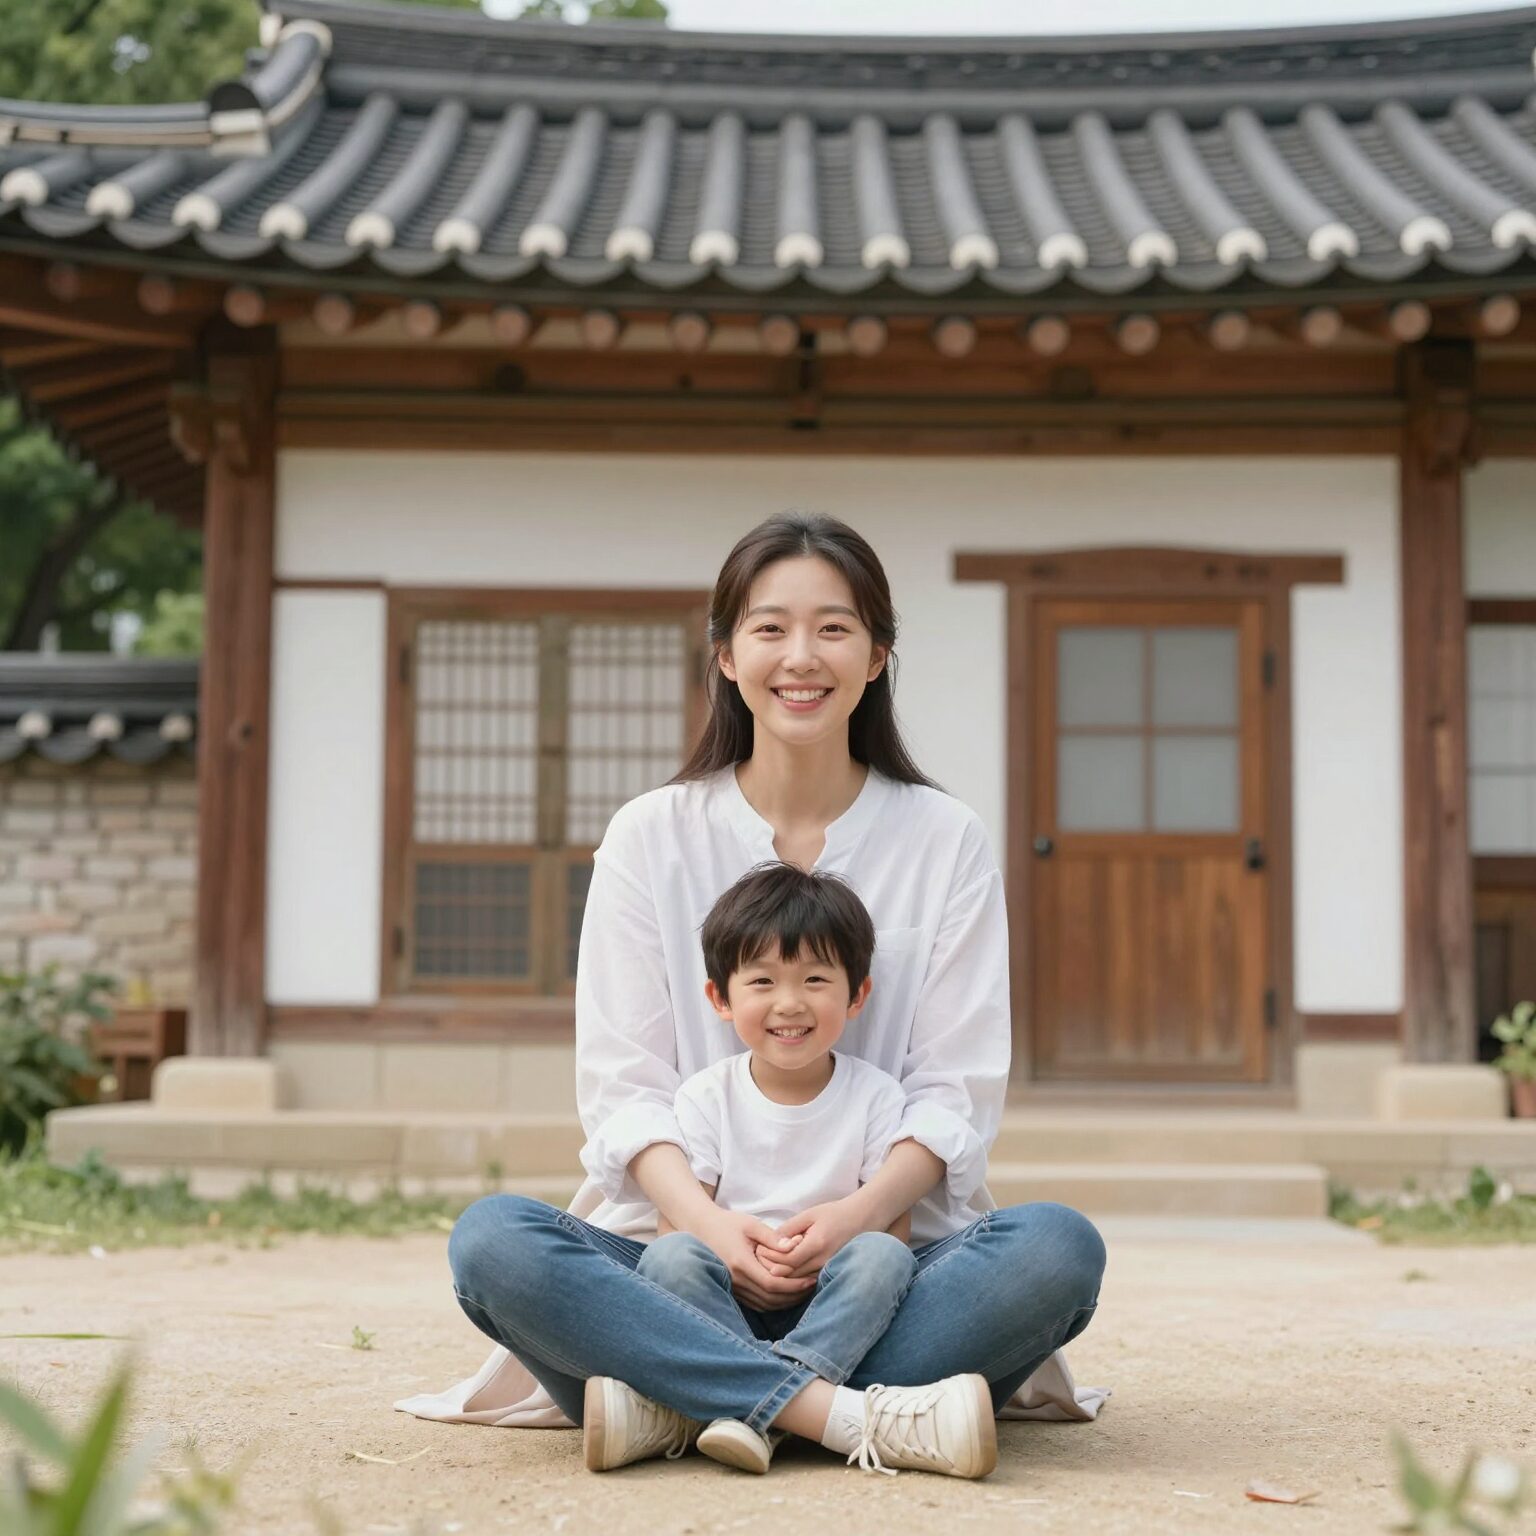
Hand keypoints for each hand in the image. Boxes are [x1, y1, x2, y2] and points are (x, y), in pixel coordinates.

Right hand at [691, 1207, 817, 1311]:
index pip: (772, 1284)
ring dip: (786, 1302)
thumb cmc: (728, 1223)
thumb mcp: (751, 1224)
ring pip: (764, 1305)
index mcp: (741, 1263)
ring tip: (804, 1291)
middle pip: (770, 1299)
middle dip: (794, 1295)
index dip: (793, 1286)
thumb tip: (794, 1246)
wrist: (702, 1228)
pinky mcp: (733, 1291)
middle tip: (813, 1286)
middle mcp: (736, 1280)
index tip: (811, 1280)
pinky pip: (756, 1304)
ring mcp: (733, 1288)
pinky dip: (773, 1303)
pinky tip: (786, 1295)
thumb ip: (773, 1237)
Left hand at [765, 1195, 875, 1280]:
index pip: (786, 1260)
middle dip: (770, 1267)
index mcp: (817, 1244)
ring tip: (766, 1264)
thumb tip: (771, 1241)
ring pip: (797, 1282)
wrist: (863, 1219)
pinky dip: (793, 1278)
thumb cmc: (835, 1213)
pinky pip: (807, 1282)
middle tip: (757, 1259)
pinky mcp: (829, 1274)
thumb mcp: (810, 1214)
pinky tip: (783, 1271)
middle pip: (790, 1274)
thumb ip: (790, 1228)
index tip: (758, 1249)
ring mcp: (827, 1270)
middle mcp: (823, 1261)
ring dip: (781, 1275)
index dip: (770, 1257)